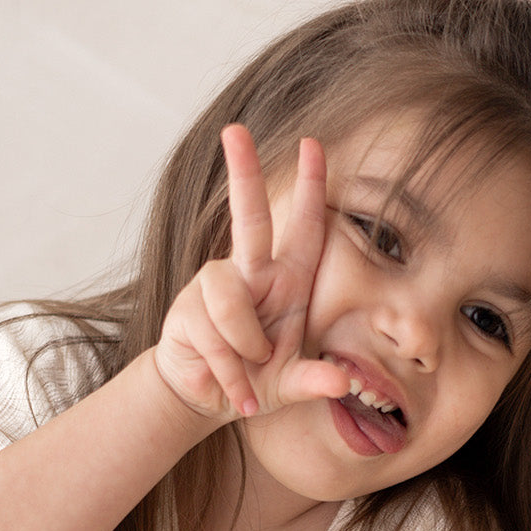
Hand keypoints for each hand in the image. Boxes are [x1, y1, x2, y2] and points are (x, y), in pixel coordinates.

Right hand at [153, 125, 348, 423]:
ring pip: (230, 298)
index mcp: (287, 283)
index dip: (309, 188)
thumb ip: (315, 382)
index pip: (302, 229)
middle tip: (235, 130)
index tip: (312, 144)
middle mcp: (251, 275)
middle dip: (243, 174)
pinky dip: (228, 371)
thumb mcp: (291, 385)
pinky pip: (212, 333)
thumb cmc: (256, 381)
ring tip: (248, 377)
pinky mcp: (188, 310)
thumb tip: (342, 384)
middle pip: (248, 218)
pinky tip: (233, 391)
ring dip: (244, 346)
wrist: (207, 400)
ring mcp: (214, 289)